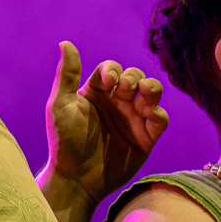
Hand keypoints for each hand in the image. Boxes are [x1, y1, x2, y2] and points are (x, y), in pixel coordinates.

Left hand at [43, 41, 168, 203]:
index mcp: (96, 93)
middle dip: (134, 78)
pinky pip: (160, 120)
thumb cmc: (64, 142)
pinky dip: (159, 114)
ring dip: (152, 89)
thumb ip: (67, 75)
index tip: (108, 82)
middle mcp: (116, 103)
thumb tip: (66, 42)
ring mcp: (132, 120)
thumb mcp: (60, 106)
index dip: (113, 71)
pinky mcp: (145, 138)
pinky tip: (150, 115)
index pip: (111, 70)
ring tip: (144, 96)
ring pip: (152, 93)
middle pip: (135, 77)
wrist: (77, 179)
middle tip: (127, 90)